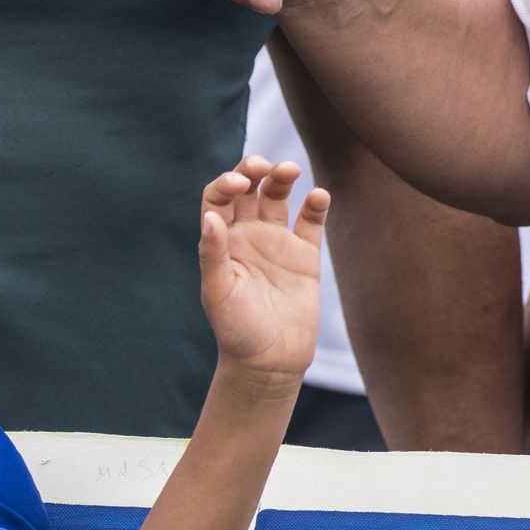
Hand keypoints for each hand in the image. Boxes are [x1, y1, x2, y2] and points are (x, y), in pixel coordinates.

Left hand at [198, 156, 327, 384]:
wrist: (269, 362)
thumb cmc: (236, 331)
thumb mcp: (219, 293)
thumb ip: (213, 254)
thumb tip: (210, 217)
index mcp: (222, 242)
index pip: (218, 198)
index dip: (226, 183)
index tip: (240, 183)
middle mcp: (247, 236)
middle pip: (249, 188)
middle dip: (255, 169)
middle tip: (265, 167)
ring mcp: (276, 243)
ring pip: (279, 197)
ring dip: (284, 178)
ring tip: (290, 170)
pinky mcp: (305, 256)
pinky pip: (311, 222)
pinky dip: (316, 205)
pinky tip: (319, 196)